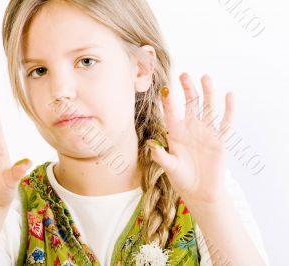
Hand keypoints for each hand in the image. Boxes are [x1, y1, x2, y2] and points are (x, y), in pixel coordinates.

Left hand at [147, 73, 233, 203]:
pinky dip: (228, 109)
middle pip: (190, 104)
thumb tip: (151, 145)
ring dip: (207, 92)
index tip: (164, 88)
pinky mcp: (220, 140)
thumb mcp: (170, 167)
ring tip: (205, 77)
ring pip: (208, 107)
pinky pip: (225, 122)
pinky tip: (229, 95)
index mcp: (176, 133)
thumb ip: (161, 156)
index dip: (168, 101)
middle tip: (184, 74)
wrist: (200, 191)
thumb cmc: (181, 179)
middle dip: (187, 89)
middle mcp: (191, 128)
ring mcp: (206, 132)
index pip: (171, 113)